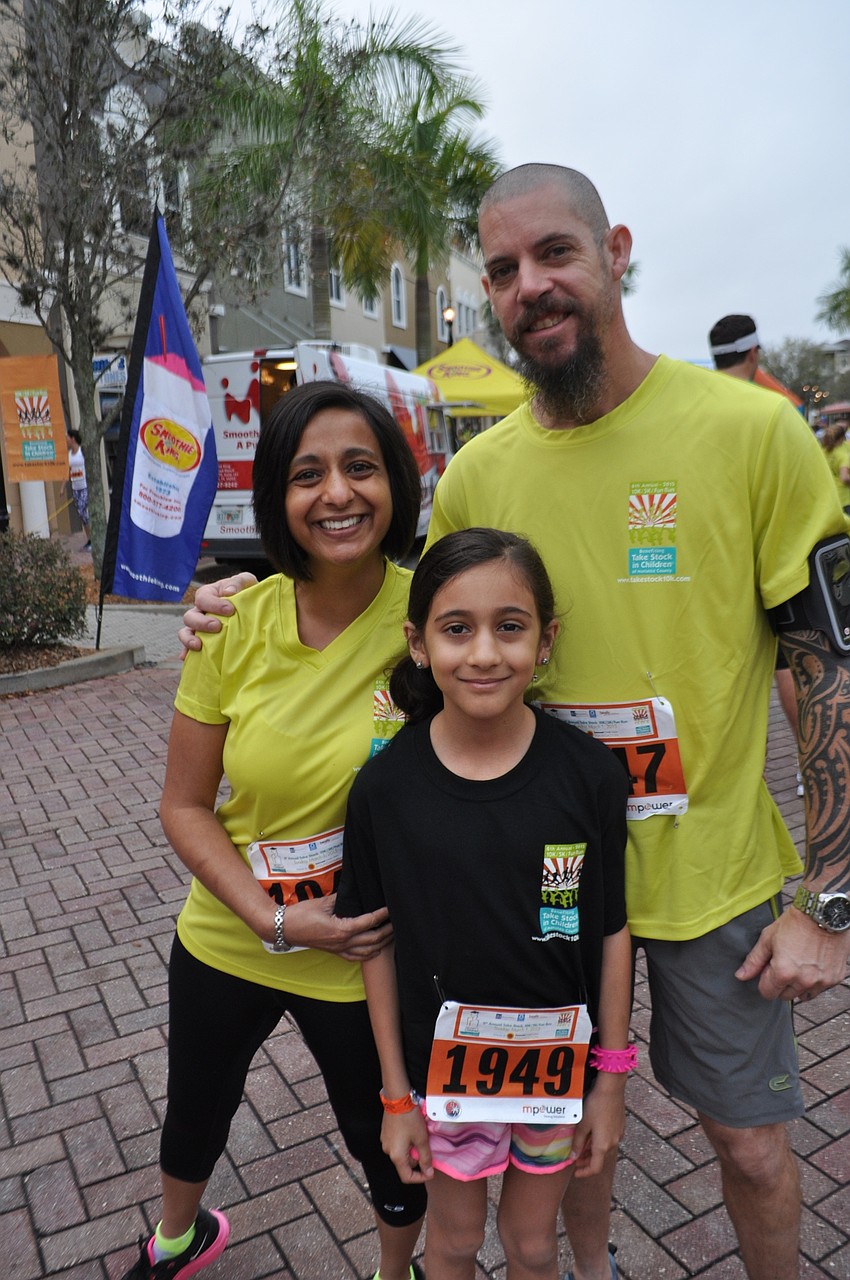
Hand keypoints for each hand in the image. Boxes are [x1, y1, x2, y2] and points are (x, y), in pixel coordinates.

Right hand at [178, 572, 258, 656]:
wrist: (255, 609)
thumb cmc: (247, 593)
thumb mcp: (246, 582)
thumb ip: (238, 582)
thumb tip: (228, 592)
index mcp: (209, 594)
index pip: (203, 598)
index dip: (213, 604)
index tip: (230, 610)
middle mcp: (200, 611)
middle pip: (190, 616)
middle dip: (201, 623)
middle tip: (217, 627)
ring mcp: (199, 627)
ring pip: (185, 632)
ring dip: (189, 638)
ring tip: (199, 645)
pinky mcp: (203, 641)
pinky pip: (189, 648)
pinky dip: (186, 653)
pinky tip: (187, 658)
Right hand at [280, 894, 392, 961]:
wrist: (284, 928)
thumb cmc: (301, 914)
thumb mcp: (324, 901)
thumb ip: (342, 897)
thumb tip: (355, 890)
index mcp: (341, 929)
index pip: (369, 922)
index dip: (382, 915)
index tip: (391, 908)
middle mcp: (342, 943)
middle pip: (373, 940)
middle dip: (387, 932)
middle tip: (398, 923)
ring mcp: (338, 950)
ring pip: (367, 953)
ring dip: (381, 945)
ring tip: (391, 936)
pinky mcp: (334, 952)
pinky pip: (356, 957)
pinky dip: (368, 954)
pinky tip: (374, 949)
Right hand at [381, 1110, 432, 1183]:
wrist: (397, 1099)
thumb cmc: (410, 1119)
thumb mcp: (421, 1139)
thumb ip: (426, 1158)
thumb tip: (429, 1173)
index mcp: (396, 1156)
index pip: (407, 1177)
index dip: (420, 1178)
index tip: (430, 1172)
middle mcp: (388, 1151)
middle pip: (404, 1165)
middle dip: (417, 1161)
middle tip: (427, 1149)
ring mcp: (385, 1142)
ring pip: (401, 1154)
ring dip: (411, 1151)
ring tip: (420, 1139)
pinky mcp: (385, 1134)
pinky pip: (397, 1145)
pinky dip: (406, 1144)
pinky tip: (412, 1133)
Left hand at [571, 1073, 625, 1178]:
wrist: (611, 1089)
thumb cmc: (595, 1106)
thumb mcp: (583, 1124)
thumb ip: (577, 1142)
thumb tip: (573, 1157)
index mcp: (603, 1145)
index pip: (595, 1168)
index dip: (585, 1172)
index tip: (575, 1172)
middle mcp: (613, 1143)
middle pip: (600, 1159)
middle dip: (587, 1162)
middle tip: (575, 1159)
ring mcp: (618, 1135)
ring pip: (605, 1150)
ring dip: (593, 1152)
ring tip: (582, 1148)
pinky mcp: (620, 1127)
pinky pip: (609, 1141)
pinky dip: (599, 1143)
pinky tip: (592, 1136)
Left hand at [735, 904, 849, 1000]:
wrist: (822, 913)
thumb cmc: (794, 923)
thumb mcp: (768, 939)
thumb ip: (754, 961)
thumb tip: (741, 976)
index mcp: (783, 972)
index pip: (768, 993)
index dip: (765, 981)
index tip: (769, 969)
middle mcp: (803, 981)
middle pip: (785, 996)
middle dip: (781, 984)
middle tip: (784, 964)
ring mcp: (821, 981)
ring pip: (803, 995)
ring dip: (798, 985)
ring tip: (799, 965)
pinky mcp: (835, 978)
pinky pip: (820, 989)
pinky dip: (815, 981)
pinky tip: (813, 964)